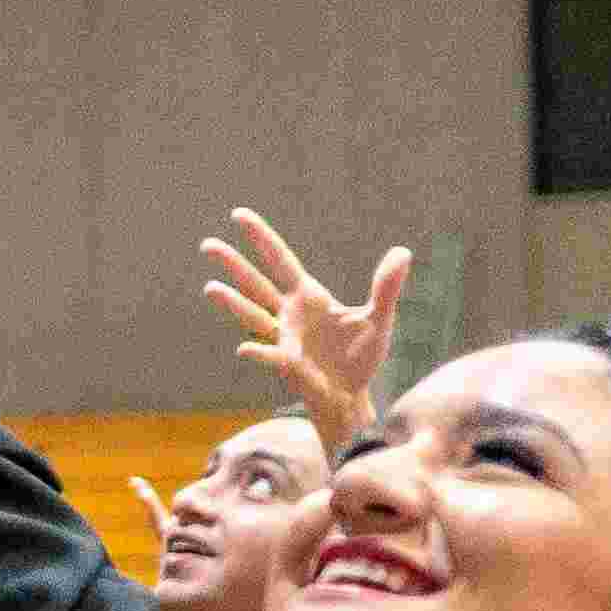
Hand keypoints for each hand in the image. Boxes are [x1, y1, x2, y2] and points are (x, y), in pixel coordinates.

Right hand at [193, 212, 406, 450]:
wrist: (352, 395)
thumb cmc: (360, 357)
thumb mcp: (378, 317)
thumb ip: (386, 285)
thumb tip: (403, 251)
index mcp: (307, 297)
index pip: (280, 260)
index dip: (261, 237)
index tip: (238, 215)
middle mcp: (288, 314)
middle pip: (256, 283)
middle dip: (233, 264)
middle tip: (207, 245)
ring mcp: (283, 339)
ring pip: (252, 315)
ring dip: (232, 302)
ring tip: (210, 288)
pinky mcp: (288, 365)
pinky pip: (271, 356)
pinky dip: (258, 353)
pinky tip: (243, 350)